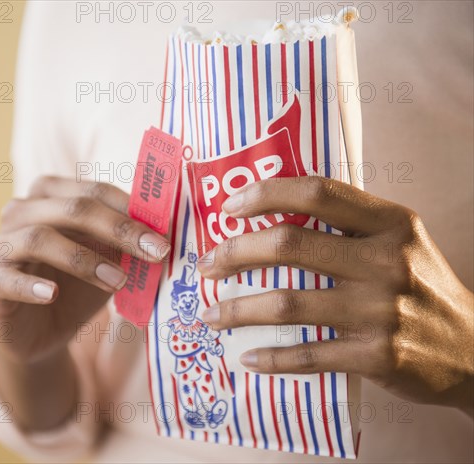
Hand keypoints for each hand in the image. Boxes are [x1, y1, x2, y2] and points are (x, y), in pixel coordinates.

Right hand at [0, 176, 169, 364]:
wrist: (43, 333)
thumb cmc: (78, 287)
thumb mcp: (109, 262)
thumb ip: (129, 245)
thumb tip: (168, 233)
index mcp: (52, 196)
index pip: (94, 190)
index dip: (132, 210)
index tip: (165, 235)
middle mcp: (23, 212)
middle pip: (71, 207)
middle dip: (119, 229)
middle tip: (155, 252)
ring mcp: (2, 245)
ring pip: (39, 237)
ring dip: (84, 259)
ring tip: (118, 282)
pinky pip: (6, 278)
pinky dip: (31, 285)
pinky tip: (52, 294)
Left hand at [198, 176, 473, 414]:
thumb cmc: (422, 288)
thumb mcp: (400, 241)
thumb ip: (351, 224)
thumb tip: (275, 214)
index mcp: (390, 223)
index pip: (318, 192)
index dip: (266, 194)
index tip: (230, 207)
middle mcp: (385, 261)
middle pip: (290, 245)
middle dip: (234, 253)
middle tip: (207, 265)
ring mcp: (380, 311)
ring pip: (287, 303)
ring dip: (237, 310)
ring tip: (210, 315)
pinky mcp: (376, 356)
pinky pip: (307, 354)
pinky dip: (270, 357)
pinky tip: (247, 356)